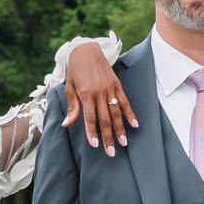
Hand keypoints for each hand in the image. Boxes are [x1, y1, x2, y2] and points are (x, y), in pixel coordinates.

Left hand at [58, 39, 134, 155]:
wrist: (86, 51)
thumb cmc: (75, 71)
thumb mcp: (69, 88)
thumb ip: (72, 106)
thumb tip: (67, 124)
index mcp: (85, 94)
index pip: (89, 118)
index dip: (92, 132)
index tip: (95, 145)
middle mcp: (99, 92)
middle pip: (104, 119)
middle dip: (108, 137)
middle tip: (111, 152)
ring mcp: (110, 89)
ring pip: (116, 113)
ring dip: (120, 129)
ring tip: (123, 142)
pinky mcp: (117, 85)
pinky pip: (125, 101)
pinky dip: (130, 113)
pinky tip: (135, 124)